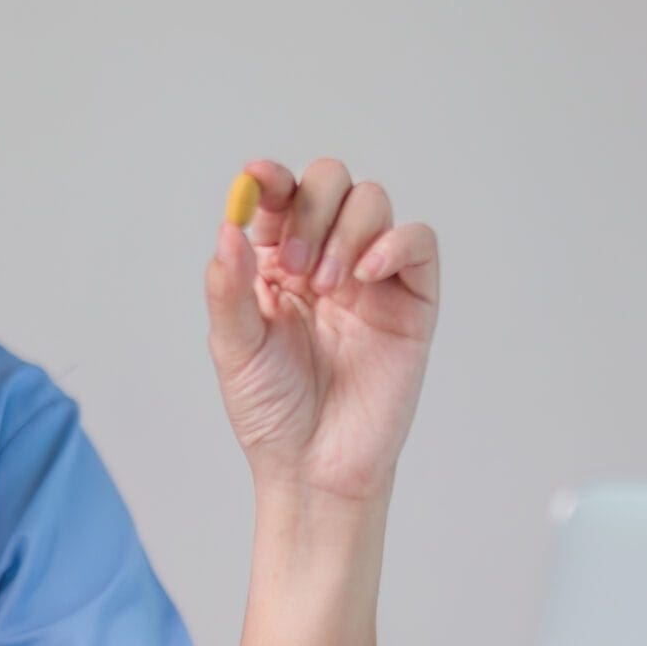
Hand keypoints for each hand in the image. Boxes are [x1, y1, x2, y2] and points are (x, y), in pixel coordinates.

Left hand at [202, 157, 439, 503]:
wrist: (316, 466)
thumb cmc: (272, 411)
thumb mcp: (234, 348)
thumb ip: (228, 287)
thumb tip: (230, 227)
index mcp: (277, 263)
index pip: (279, 197)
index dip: (271, 179)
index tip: (257, 179)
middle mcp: (326, 258)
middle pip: (330, 184)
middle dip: (312, 210)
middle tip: (299, 268)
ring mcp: (372, 276)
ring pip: (372, 202)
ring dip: (347, 231)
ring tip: (329, 289)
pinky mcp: (412, 299)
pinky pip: (419, 241)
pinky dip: (395, 243)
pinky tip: (365, 275)